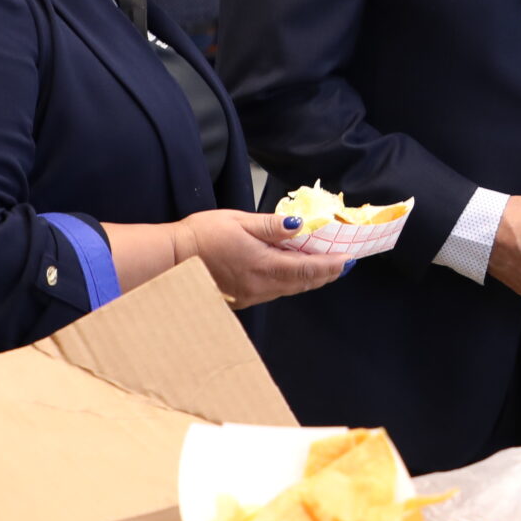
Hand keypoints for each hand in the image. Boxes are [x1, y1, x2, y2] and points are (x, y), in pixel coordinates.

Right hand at [173, 210, 344, 307]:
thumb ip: (271, 226)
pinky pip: (274, 291)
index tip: (348, 259)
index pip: (307, 268)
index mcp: (263, 265)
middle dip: (325, 273)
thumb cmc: (204, 235)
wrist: (172, 259)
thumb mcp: (239, 221)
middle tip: (343, 264)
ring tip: (325, 268)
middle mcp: (261, 285)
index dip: (331, 265)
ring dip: (309, 279)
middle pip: (302, 282)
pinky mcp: (242, 298)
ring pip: (289, 289)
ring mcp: (252, 295)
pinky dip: (290, 282)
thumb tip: (298, 226)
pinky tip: (292, 272)